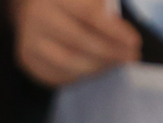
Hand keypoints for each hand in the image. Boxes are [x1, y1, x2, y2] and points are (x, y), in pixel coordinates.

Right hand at [12, 0, 139, 86]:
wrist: (33, 8)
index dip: (114, 30)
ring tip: (116, 63)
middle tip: (130, 57)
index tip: (135, 41)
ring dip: (98, 67)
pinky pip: (57, 74)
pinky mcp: (26, 59)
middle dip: (110, 52)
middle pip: (79, 41)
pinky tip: (96, 69)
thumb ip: (103, 8)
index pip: (89, 14)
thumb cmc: (71, 2)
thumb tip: (124, 36)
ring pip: (68, 62)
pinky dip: (81, 75)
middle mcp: (38, 16)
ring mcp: (29, 39)